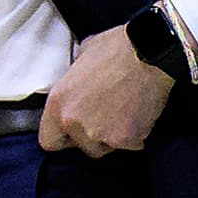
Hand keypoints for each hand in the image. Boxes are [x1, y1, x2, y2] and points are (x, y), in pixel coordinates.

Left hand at [37, 23, 173, 157]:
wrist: (149, 54)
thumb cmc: (115, 49)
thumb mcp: (80, 59)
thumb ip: (73, 82)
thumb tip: (78, 84)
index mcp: (56, 103)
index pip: (49, 141)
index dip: (64, 137)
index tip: (74, 133)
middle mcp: (73, 122)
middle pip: (81, 146)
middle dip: (93, 137)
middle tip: (107, 118)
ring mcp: (99, 133)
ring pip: (106, 148)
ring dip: (114, 137)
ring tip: (124, 114)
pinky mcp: (126, 139)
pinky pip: (131, 145)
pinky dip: (137, 135)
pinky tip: (140, 115)